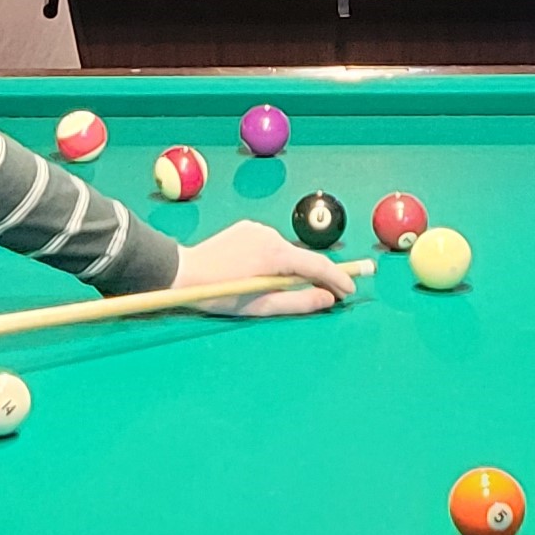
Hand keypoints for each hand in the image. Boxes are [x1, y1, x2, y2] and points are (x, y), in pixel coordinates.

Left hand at [174, 219, 357, 318]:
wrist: (183, 272)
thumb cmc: (221, 294)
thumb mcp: (262, 306)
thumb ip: (300, 303)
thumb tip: (329, 299)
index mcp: (276, 254)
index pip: (318, 265)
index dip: (338, 279)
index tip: (352, 291)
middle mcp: (270, 235)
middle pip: (304, 257)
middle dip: (318, 275)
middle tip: (331, 294)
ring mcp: (257, 228)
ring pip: (287, 252)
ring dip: (292, 268)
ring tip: (286, 288)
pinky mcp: (246, 228)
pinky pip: (270, 245)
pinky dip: (275, 259)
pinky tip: (262, 272)